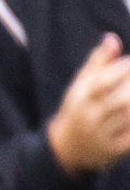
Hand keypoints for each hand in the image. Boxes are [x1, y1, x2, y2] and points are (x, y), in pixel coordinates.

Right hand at [48, 31, 129, 173]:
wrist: (66, 150)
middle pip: (121, 100)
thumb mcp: (80, 87)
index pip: (103, 81)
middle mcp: (89, 118)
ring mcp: (102, 136)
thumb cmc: (78, 110)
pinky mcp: (114, 150)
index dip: (123, 69)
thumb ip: (97, 63)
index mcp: (79, 99)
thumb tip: (111, 38)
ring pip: (129, 116)